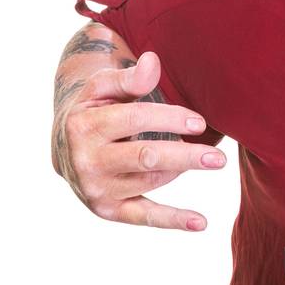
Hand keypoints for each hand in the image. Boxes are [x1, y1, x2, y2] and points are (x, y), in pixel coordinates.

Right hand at [53, 49, 225, 228]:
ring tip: (197, 158)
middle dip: (185, 156)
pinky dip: (173, 220)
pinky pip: (144, 216)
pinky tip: (201, 223)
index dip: (170, 118)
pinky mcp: (108, 210)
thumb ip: (130, 78)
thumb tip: (153, 61)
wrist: (66, 147)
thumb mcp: (103, 88)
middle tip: (218, 158)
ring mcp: (96, 189)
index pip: (134, 119)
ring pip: (152, 180)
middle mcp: (87, 161)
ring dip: (179, 169)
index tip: (199, 122)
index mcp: (83, 126)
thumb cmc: (95, 110)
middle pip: (146, 156)